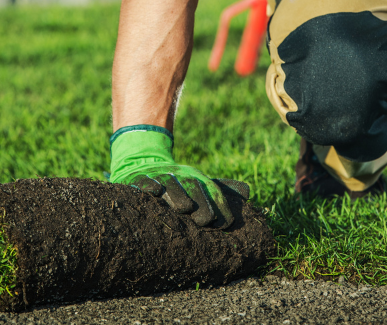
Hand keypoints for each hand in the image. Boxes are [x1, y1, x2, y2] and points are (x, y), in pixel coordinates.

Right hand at [109, 125, 249, 227]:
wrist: (143, 163)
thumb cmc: (177, 182)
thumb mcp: (199, 182)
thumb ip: (222, 189)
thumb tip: (248, 191)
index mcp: (197, 178)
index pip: (212, 192)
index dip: (219, 206)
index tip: (224, 224)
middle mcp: (180, 175)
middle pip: (192, 187)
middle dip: (200, 203)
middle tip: (204, 221)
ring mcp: (158, 176)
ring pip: (169, 183)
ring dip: (177, 195)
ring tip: (184, 208)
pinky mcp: (138, 178)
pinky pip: (143, 181)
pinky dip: (148, 185)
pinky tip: (153, 192)